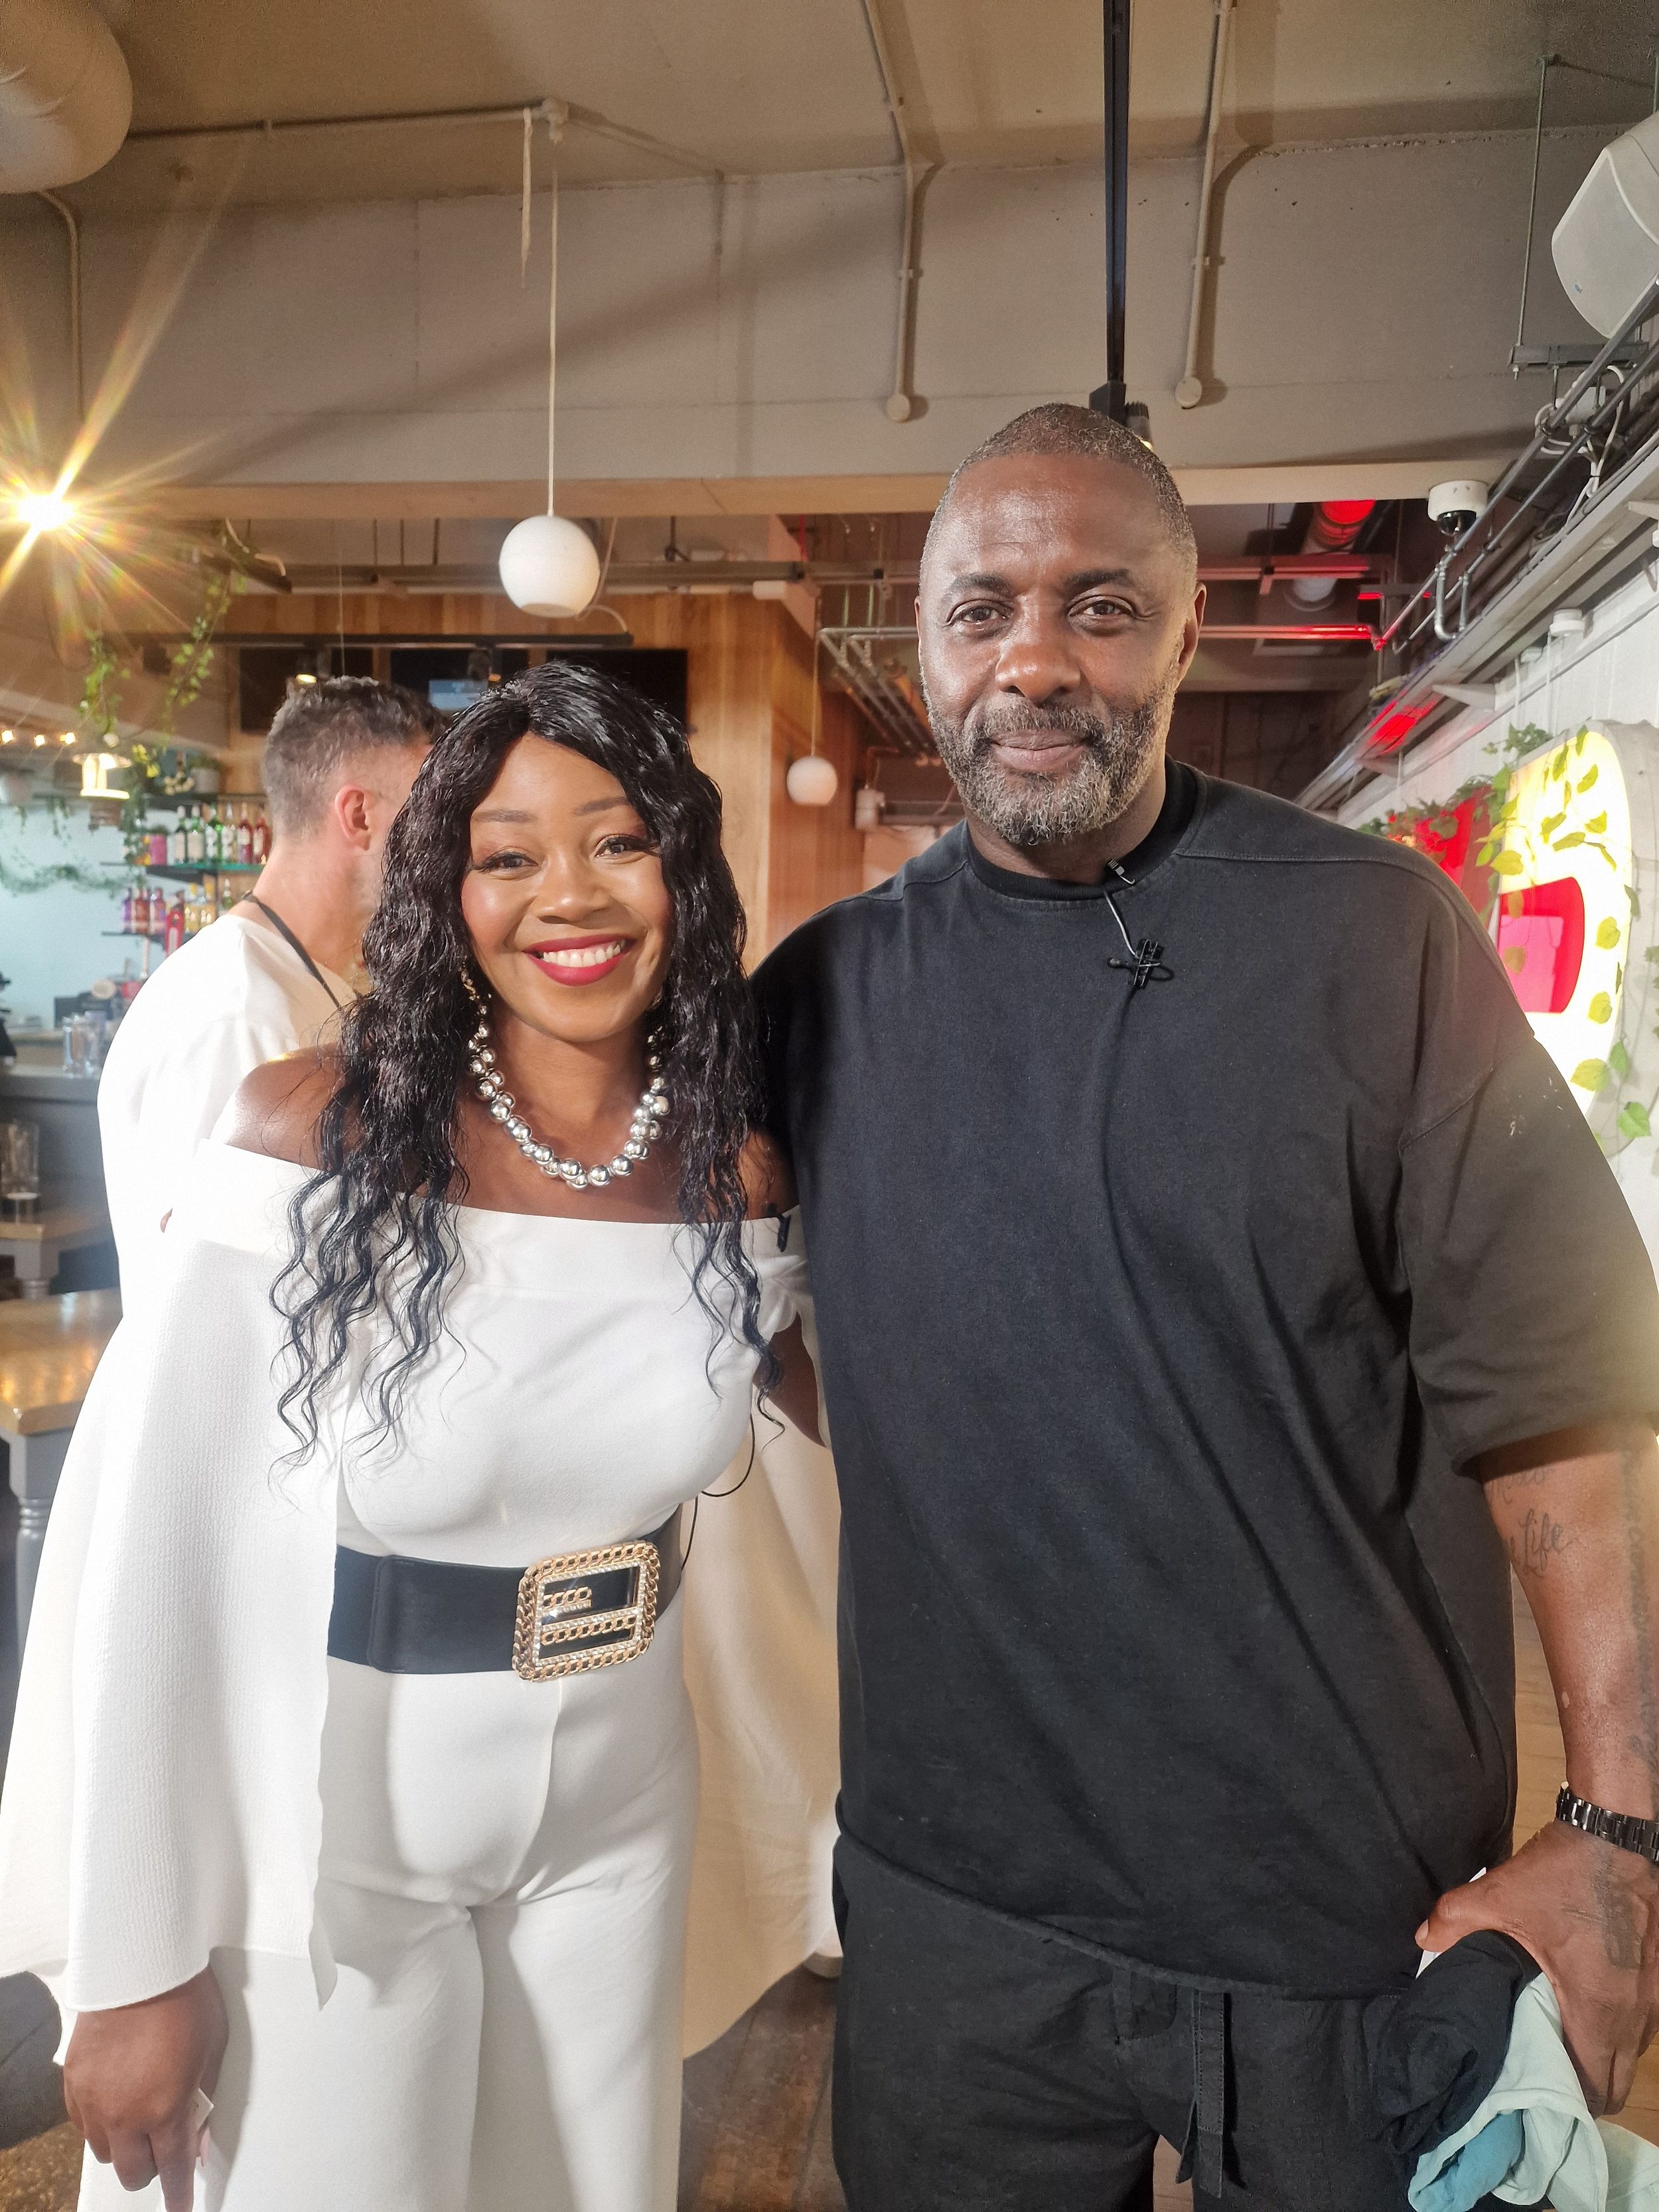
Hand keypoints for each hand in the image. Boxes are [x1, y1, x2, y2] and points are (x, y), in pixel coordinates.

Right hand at [64, 1966, 226, 2207]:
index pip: (173, 2169)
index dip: (178, 2194)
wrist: (142, 1962)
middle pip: (133, 2172)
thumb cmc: (185, 1999)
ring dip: (125, 2145)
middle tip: (165, 2147)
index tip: (180, 2207)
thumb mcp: (213, 2051)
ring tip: (141, 2115)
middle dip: (152, 2167)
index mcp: (164, 2109)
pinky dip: (100, 2121)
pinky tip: (117, 2098)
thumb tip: (201, 2141)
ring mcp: (92, 2100)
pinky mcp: (73, 2082)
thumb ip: (205, 2103)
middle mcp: (123, 2114)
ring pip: (105, 2151)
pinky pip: (83, 2123)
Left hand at [1419, 1822, 1658, 2113]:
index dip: (1567, 2099)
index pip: (1595, 2086)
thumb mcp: (1501, 1894)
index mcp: (1598, 2009)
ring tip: (1566, 2048)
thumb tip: (1423, 1939)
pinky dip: (1621, 2028)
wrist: (1616, 1834)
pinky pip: (1644, 2022)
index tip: (1538, 2097)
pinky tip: (1591, 2010)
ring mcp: (1655, 1996)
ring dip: (1606, 2058)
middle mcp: (1636, 2014)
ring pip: (1634, 2051)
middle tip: (1548, 2077)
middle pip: (1618, 2080)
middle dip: (1587, 2087)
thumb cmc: (1563, 1873)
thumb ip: (1456, 1920)